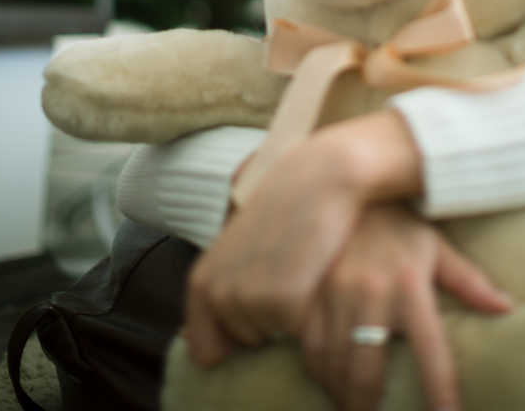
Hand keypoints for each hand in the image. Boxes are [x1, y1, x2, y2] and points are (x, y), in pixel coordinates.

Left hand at [183, 127, 372, 366]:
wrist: (321, 175)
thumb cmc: (287, 204)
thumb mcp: (240, 241)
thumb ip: (227, 279)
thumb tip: (214, 339)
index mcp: (203, 282)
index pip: (205, 349)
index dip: (236, 334)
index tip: (259, 299)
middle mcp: (219, 295)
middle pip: (249, 341)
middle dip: (269, 317)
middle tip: (288, 268)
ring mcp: (252, 300)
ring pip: (277, 336)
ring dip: (291, 314)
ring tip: (303, 266)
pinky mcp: (287, 304)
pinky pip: (304, 334)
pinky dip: (314, 312)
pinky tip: (317, 271)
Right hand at [300, 203, 511, 410]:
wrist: (349, 188)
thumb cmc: (400, 226)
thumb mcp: (436, 248)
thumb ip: (469, 282)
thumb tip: (506, 308)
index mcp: (411, 286)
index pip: (431, 352)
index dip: (439, 393)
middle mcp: (372, 292)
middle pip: (368, 370)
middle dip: (369, 407)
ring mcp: (336, 293)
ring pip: (335, 363)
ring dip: (342, 394)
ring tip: (351, 408)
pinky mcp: (308, 291)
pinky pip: (309, 344)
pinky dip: (318, 370)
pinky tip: (328, 381)